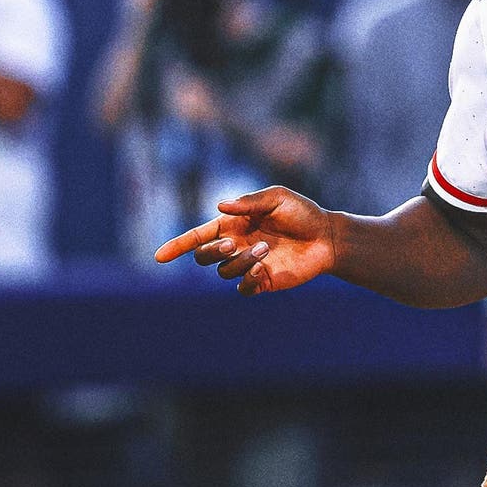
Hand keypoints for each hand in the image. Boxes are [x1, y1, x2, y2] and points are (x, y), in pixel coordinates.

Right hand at [154, 186, 337, 295]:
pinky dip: (246, 281)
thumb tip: (220, 207)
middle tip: (232, 244)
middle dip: (210, 252)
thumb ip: (249, 202)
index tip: (159, 257)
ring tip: (266, 249)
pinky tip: (261, 270)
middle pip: (203, 256)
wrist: (327, 236)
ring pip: (223, 272)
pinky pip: (242, 289)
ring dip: (240, 261)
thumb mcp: (278, 198)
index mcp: (234, 224)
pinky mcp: (262, 281)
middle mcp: (236, 245)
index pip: (198, 236)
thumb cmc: (302, 213)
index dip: (177, 246)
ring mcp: (247, 264)